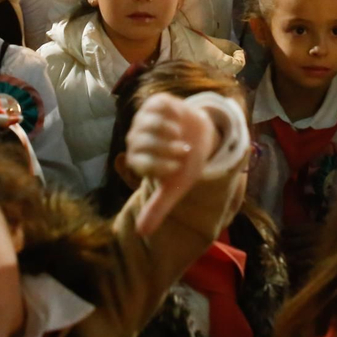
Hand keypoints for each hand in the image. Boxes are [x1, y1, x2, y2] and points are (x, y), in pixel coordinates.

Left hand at [128, 92, 219, 235]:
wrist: (200, 138)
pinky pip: (159, 105)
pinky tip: (180, 121)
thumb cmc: (185, 164)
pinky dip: (173, 114)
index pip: (140, 161)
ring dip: (169, 131)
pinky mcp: (156, 103)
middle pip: (144, 141)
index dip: (161, 164)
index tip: (176, 167)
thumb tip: (140, 233)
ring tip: (181, 138)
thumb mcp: (174, 189)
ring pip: (149, 122)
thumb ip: (157, 208)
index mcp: (137, 159)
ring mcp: (144, 119)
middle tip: (183, 152)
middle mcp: (136, 138)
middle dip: (167, 148)